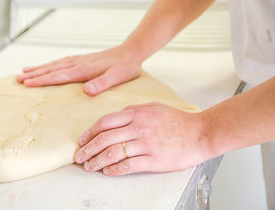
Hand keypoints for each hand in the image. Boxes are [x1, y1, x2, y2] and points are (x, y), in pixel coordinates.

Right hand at [16, 45, 142, 95]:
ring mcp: (79, 60)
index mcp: (83, 70)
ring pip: (54, 64)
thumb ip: (101, 84)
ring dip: (38, 68)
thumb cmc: (125, 67)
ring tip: (24, 71)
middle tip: (17, 78)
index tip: (26, 83)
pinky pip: (61, 61)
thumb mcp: (117, 78)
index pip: (58, 76)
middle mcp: (78, 64)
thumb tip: (86, 90)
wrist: (131, 52)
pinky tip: (46, 65)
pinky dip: (50, 64)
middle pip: (51, 69)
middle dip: (34, 75)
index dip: (41, 80)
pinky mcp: (82, 59)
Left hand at [74, 102, 209, 175]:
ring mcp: (145, 144)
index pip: (105, 122)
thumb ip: (133, 109)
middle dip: (88, 149)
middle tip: (79, 157)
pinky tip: (107, 172)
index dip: (90, 132)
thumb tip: (117, 115)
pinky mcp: (154, 160)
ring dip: (97, 161)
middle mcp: (138, 128)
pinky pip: (129, 165)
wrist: (200, 132)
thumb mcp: (153, 106)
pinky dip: (115, 170)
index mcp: (136, 114)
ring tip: (89, 166)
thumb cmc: (177, 120)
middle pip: (105, 139)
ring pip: (113, 153)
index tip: (82, 140)